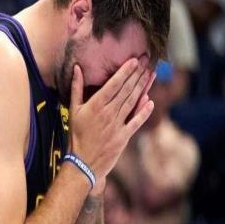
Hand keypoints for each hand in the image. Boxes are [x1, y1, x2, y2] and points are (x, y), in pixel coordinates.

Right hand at [68, 58, 154, 181]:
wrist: (82, 163)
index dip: (126, 71)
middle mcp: (108, 113)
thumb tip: (77, 68)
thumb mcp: (72, 110)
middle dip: (138, 74)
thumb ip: (76, 88)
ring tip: (152, 74)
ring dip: (143, 87)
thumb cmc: (75, 135)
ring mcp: (117, 125)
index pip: (114, 84)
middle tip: (148, 60)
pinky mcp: (124, 137)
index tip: (135, 60)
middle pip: (126, 90)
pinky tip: (151, 101)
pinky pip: (136, 121)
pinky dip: (144, 111)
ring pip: (133, 102)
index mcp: (95, 105)